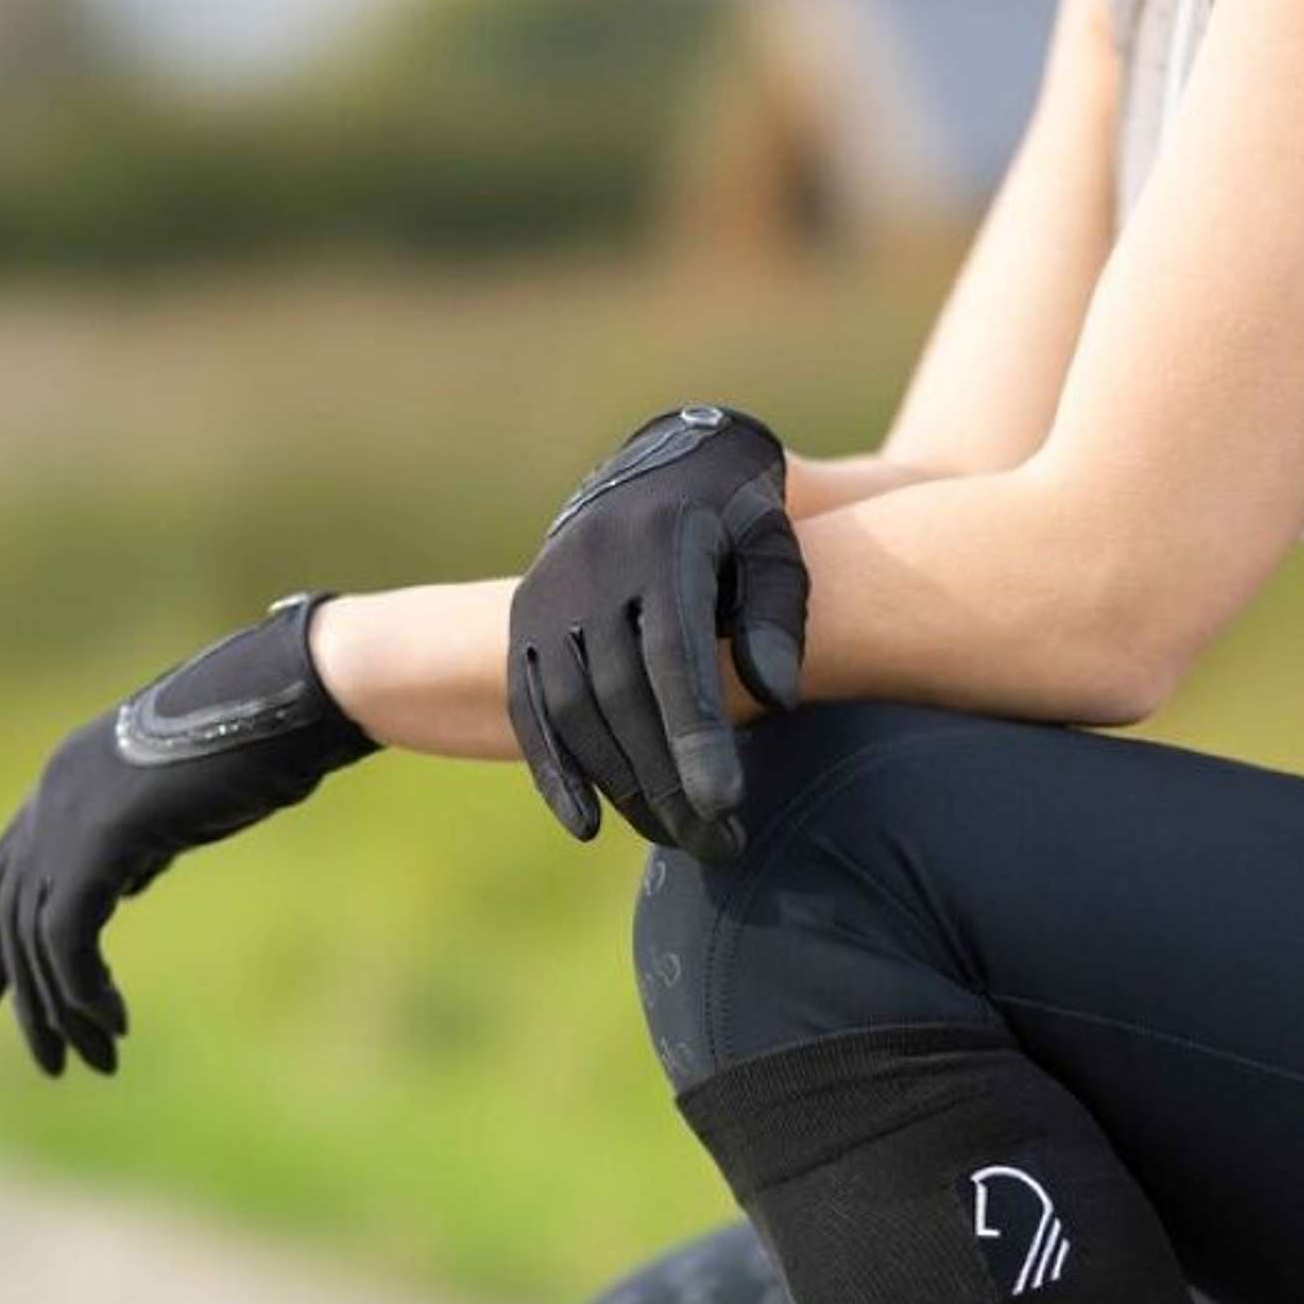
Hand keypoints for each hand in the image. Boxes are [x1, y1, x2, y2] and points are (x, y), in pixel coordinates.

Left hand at [0, 591, 378, 1077]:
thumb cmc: (259, 742)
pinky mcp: (101, 835)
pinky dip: (83, 985)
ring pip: (37, 933)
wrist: (287, 701)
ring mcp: (71, 809)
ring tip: (96, 1059)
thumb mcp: (185, 800)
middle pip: (13, 912)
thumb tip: (125, 880)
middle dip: (29, 995)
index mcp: (69, 778)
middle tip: (52, 1061)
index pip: (5, 871)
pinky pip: (67, 932)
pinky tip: (112, 1021)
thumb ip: (141, 837)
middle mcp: (54, 792)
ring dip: (64, 1007)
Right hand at [507, 406, 808, 863]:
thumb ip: (779, 613)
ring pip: (576, 711)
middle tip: (716, 844)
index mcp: (663, 542)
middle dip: (667, 779)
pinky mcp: (523, 622)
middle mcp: (592, 567)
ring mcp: (548, 595)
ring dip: (622, 786)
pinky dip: (555, 771)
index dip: (695, 734)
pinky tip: (588, 824)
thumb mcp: (773, 541)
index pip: (673, 653)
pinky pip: (530, 708)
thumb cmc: (737, 515)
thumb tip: (777, 698)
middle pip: (623, 696)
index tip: (723, 804)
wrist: (659, 459)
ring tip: (678, 838)